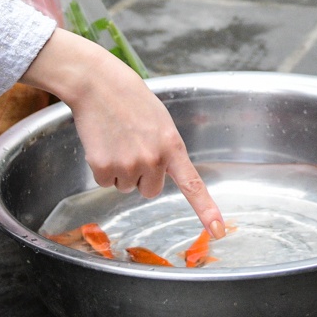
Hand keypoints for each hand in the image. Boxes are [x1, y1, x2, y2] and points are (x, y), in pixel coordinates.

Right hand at [21, 29, 226, 235]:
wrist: (98, 85)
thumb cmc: (130, 100)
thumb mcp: (160, 122)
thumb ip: (165, 149)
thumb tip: (159, 172)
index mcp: (172, 146)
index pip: (193, 185)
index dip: (206, 210)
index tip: (217, 231)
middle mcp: (153, 160)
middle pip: (149, 191)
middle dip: (141, 177)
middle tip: (132, 147)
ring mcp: (128, 165)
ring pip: (126, 186)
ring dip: (120, 169)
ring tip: (117, 139)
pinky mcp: (104, 167)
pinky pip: (105, 182)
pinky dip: (102, 167)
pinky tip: (103, 143)